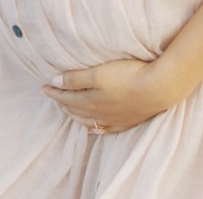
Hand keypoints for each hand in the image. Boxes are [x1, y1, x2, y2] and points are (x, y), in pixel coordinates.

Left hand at [41, 59, 182, 133]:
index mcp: (89, 102)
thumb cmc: (128, 76)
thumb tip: (54, 82)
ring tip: (68, 108)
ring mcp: (113, 120)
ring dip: (75, 114)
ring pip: (87, 121)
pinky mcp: (127, 122)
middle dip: (62, 102)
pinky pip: (104, 129)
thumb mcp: (98, 73)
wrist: (158, 88)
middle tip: (54, 95)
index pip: (65, 97)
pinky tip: (93, 126)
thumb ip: (75, 79)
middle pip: (74, 110)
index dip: (53, 91)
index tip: (44, 86)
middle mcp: (99, 114)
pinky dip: (94, 127)